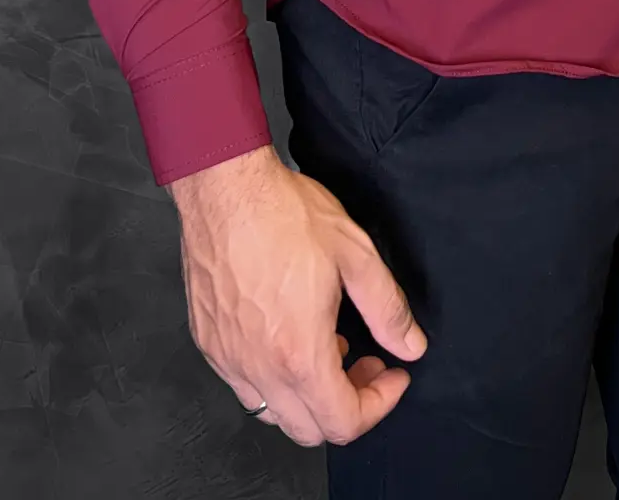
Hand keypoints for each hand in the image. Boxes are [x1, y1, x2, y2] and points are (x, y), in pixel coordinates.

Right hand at [168, 144, 428, 446]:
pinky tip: (290, 334)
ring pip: (273, 414)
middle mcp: (258, 369)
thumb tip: (410, 345)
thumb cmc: (284, 214)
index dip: (379, 405)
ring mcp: (227, 359)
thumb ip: (388, 309)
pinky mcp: (208, 342)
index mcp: (298, 354)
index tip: (394, 373)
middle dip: (348, 405)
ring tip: (330, 345)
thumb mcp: (355, 254)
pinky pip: (244, 386)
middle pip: (309, 430)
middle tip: (367, 361)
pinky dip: (275, 378)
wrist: (225, 188)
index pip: (343, 423)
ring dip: (310, 396)